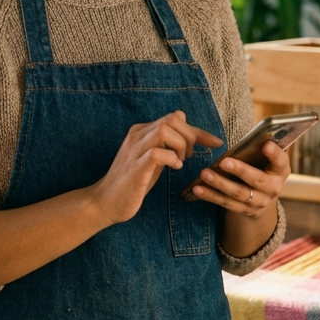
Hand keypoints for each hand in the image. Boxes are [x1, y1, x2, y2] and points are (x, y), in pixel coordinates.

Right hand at [91, 110, 222, 225]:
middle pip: (172, 119)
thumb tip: (186, 130)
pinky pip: (157, 153)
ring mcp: (135, 150)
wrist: (105, 202)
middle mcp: (137, 135)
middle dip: (190, 136)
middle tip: (189, 156)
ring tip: (181, 161)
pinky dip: (171, 158)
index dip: (198, 130)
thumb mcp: (153, 159)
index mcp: (142, 131)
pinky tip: (174, 168)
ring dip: (181, 145)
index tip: (215, 143)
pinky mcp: (135, 167)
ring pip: (165, 130)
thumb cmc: (133, 182)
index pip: (175, 118)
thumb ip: (167, 144)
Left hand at [190, 140, 289, 218]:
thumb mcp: (263, 160)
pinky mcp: (245, 211)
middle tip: (223, 162)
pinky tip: (198, 188)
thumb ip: (256, 150)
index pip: (281, 161)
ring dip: (219, 184)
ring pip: (239, 193)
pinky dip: (211, 196)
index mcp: (280, 170)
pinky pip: (226, 203)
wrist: (261, 197)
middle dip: (240, 170)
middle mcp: (274, 188)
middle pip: (257, 180)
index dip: (275, 154)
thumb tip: (243, 137)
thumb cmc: (259, 168)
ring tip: (204, 173)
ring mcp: (260, 202)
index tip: (266, 145)